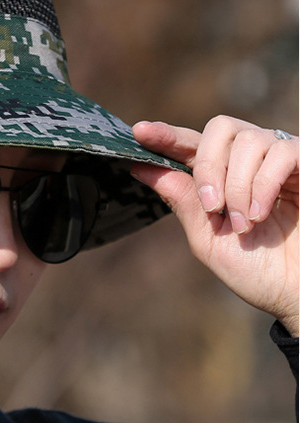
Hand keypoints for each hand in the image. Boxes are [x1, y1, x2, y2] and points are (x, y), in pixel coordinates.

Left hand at [131, 116, 297, 338]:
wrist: (298, 294)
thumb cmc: (257, 271)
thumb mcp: (208, 238)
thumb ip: (182, 201)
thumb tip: (141, 167)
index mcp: (221, 178)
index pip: (190, 145)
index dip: (166, 136)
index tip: (139, 132)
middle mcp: (249, 161)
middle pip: (219, 128)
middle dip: (208, 165)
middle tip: (211, 206)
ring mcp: (279, 160)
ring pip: (248, 140)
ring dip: (237, 185)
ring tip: (243, 222)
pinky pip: (281, 153)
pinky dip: (263, 184)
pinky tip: (260, 213)